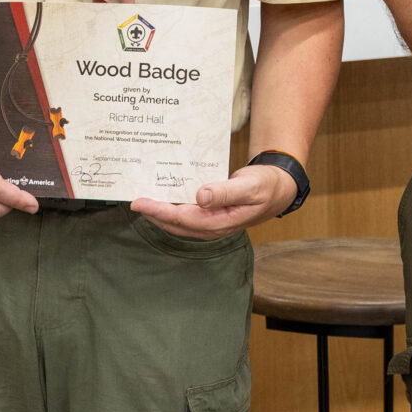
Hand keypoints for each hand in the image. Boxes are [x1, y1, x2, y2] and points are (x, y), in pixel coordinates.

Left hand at [132, 162, 296, 239]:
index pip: (183, 219)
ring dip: (160, 213)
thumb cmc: (266, 185)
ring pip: (178, 221)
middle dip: (153, 214)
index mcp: (221, 222)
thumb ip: (226, 192)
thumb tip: (201, 196)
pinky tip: (163, 196)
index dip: (159, 212)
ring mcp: (211, 222)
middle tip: (133, 200)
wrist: (279, 187)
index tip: (140, 203)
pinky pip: (185, 214)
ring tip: (142, 199)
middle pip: (175, 224)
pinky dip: (171, 207)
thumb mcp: (250, 186)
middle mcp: (213, 226)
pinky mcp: (210, 215)